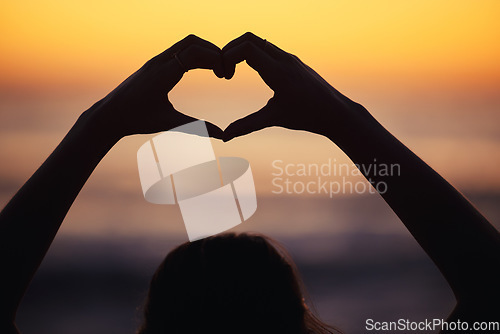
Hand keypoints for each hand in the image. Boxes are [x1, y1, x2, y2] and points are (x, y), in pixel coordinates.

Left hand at [84, 35, 224, 140]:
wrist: (108, 116)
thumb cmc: (136, 120)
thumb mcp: (169, 123)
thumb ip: (197, 127)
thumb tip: (222, 136)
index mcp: (163, 72)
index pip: (195, 51)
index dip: (215, 59)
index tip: (225, 76)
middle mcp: (159, 61)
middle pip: (192, 42)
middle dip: (213, 51)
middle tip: (225, 70)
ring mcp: (155, 61)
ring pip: (185, 44)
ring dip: (204, 52)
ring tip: (217, 71)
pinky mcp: (153, 65)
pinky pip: (178, 51)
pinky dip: (194, 56)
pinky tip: (202, 70)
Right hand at [221, 32, 365, 140]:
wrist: (336, 112)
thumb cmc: (307, 116)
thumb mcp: (274, 119)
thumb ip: (247, 125)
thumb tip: (224, 136)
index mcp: (278, 72)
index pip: (247, 48)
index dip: (228, 57)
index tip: (225, 76)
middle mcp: (284, 59)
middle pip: (250, 38)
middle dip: (230, 49)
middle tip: (224, 69)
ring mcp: (289, 58)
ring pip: (259, 41)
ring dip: (242, 51)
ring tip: (232, 71)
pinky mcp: (293, 61)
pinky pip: (268, 49)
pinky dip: (253, 54)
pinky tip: (250, 71)